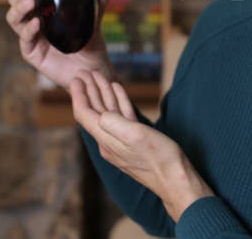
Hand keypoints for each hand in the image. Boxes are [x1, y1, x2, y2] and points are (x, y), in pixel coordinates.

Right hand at [5, 0, 114, 88]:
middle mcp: (34, 21)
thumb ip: (98, 0)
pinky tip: (37, 23)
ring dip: (20, 9)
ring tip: (31, 2)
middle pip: (16, 3)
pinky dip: (29, 30)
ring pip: (14, 19)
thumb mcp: (94, 18)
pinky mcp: (32, 53)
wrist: (93, 68)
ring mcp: (31, 37)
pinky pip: (25, 40)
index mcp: (45, 9)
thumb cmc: (90, 42)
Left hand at [70, 71, 215, 219]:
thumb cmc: (159, 158)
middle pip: (94, 112)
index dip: (79, 95)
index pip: (85, 114)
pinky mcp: (133, 142)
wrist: (174, 178)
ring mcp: (120, 143)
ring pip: (107, 113)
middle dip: (89, 92)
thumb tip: (101, 113)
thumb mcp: (136, 136)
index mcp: (106, 140)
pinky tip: (118, 91)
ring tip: (100, 77)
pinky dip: (118, 102)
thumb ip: (115, 123)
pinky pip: (121, 118)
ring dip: (103, 94)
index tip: (77, 78)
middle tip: (85, 73)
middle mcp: (109, 142)